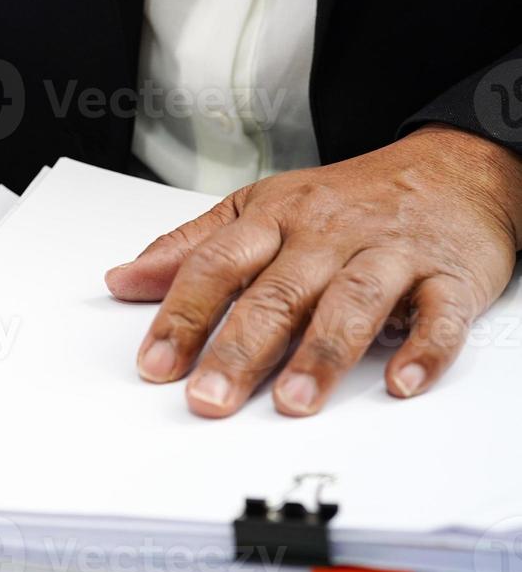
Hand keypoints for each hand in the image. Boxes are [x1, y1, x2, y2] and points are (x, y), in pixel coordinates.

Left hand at [105, 125, 521, 417]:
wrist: (449, 169)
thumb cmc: (343, 199)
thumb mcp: (258, 208)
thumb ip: (189, 247)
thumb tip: (123, 280)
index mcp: (274, 218)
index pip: (216, 264)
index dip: (182, 314)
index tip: (155, 364)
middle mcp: (327, 235)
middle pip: (278, 291)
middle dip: (240, 348)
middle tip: (209, 397)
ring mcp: (389, 254)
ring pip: (352, 301)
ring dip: (321, 354)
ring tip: (291, 402)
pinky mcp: (448, 277)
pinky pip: (438, 313)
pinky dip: (423, 349)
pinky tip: (399, 382)